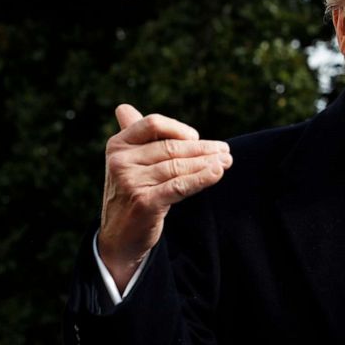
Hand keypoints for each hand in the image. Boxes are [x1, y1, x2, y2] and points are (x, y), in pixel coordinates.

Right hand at [98, 104, 231, 291]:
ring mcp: (130, 182)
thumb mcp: (126, 163)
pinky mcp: (144, 202)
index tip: (196, 138)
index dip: (178, 128)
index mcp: (117, 145)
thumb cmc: (130, 192)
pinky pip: (180, 186)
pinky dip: (202, 178)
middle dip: (203, 149)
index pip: (153, 124)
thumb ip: (131, 137)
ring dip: (207, 163)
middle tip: (226, 150)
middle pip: (171, 147)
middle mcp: (120, 162)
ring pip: (178, 167)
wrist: (120, 235)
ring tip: (227, 161)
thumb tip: (123, 108)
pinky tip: (218, 173)